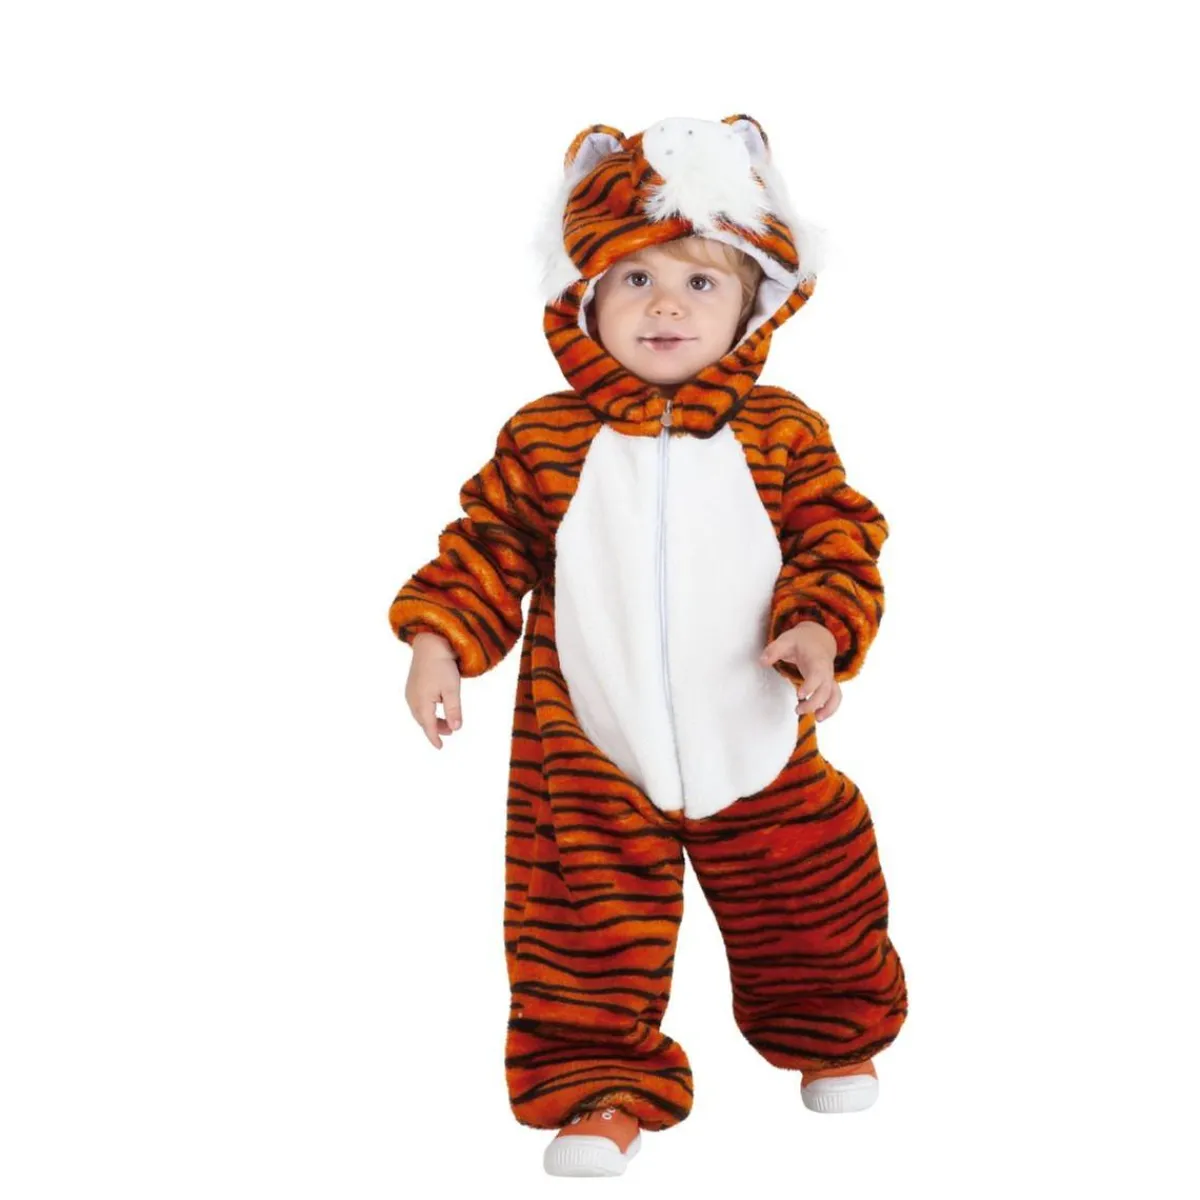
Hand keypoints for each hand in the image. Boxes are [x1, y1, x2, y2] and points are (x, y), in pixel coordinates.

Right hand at [405, 632, 462, 748]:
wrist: (430, 644)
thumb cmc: (442, 666)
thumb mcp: (452, 689)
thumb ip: (454, 710)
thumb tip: (456, 728)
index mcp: (422, 703)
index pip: (429, 727)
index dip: (434, 738)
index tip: (440, 747)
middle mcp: (412, 700)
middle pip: (423, 721)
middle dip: (435, 729)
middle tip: (450, 732)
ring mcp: (410, 693)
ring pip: (420, 714)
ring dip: (431, 720)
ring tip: (446, 721)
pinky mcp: (412, 686)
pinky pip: (417, 705)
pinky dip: (426, 711)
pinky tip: (435, 706)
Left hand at [759, 621, 842, 721]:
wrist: (818, 639)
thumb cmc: (801, 641)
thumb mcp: (785, 640)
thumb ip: (774, 651)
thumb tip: (762, 662)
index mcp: (816, 660)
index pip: (817, 674)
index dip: (810, 686)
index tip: (799, 695)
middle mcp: (826, 670)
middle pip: (825, 689)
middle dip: (814, 702)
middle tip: (797, 710)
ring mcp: (829, 678)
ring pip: (834, 695)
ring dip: (828, 708)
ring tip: (816, 719)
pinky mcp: (828, 684)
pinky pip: (835, 697)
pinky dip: (830, 708)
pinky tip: (818, 716)